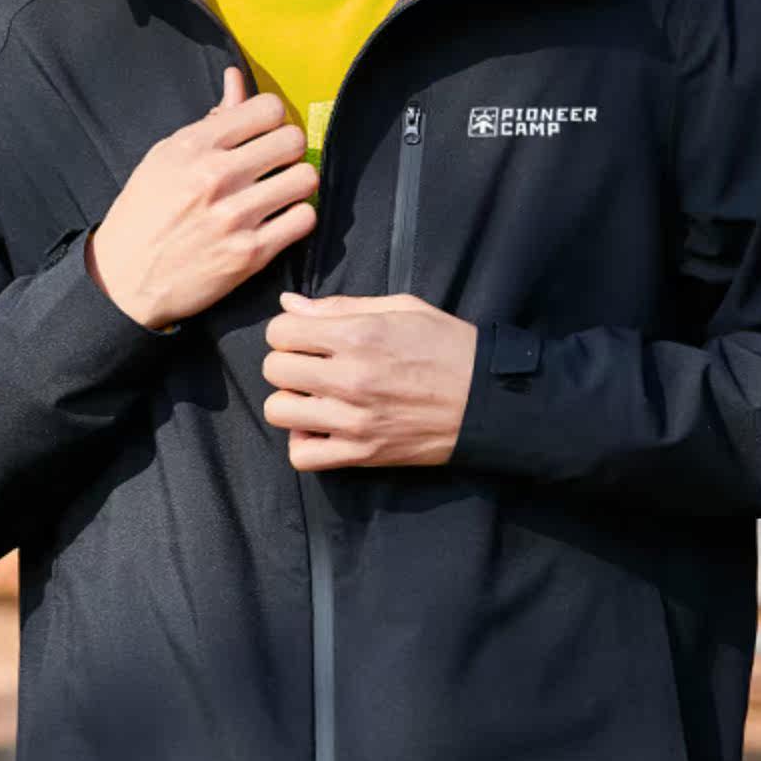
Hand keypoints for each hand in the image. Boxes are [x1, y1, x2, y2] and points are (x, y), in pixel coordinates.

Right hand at [88, 66, 317, 329]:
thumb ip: (211, 120)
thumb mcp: (166, 156)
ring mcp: (234, 216)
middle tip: (278, 163)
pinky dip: (298, 218)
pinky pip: (304, 220)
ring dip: (298, 184)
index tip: (265, 133)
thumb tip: (237, 78)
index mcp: (193, 146)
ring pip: (305, 179)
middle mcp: (215, 176)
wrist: (124, 280)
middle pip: (292, 140)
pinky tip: (281, 219)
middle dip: (290, 149)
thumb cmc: (144, 212)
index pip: (267, 108)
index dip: (273, 118)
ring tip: (282, 191)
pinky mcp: (249, 254)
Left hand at [261, 291, 477, 470]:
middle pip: (274, 369)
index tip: (305, 336)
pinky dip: (304, 442)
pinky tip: (321, 426)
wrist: (487, 400)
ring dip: (291, 401)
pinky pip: (302, 456)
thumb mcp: (402, 308)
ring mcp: (354, 420)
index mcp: (359, 334)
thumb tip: (288, 304)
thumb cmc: (447, 345)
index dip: (287, 331)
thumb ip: (340, 306)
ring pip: (279, 411)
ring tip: (314, 395)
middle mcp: (350, 377)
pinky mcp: (361, 454)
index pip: (281, 332)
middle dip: (287, 362)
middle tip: (311, 364)